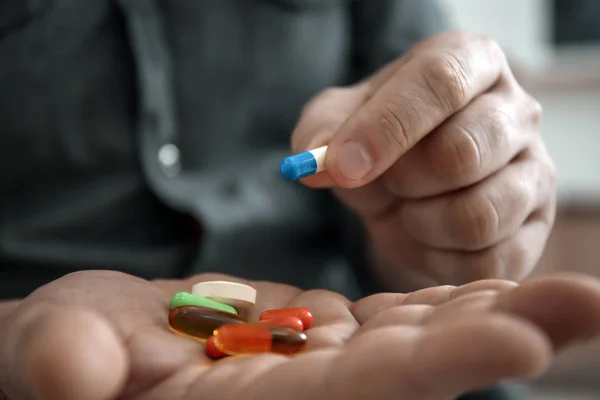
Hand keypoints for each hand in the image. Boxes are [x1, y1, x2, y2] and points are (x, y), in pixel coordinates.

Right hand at [2, 271, 599, 399]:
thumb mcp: (46, 355)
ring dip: (485, 310)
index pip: (352, 397)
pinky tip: (490, 282)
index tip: (518, 336)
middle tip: (588, 301)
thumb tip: (74, 374)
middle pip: (410, 370)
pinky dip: (439, 302)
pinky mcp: (311, 336)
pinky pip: (389, 321)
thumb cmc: (55, 353)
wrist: (83, 343)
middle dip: (496, 336)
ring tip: (566, 289)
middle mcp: (295, 396)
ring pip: (412, 340)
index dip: (430, 369)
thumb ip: (58, 367)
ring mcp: (309, 366)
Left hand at [291, 30, 555, 288]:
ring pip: (477, 214)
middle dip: (402, 180)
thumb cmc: (379, 147)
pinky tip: (431, 237)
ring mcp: (534, 172)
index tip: (344, 166)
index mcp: (470, 62)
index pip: (440, 82)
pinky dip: (439, 257)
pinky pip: (487, 258)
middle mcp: (515, 111)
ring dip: (420, 222)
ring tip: (410, 208)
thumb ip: (321, 134)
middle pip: (462, 152)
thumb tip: (318, 164)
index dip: (386, 127)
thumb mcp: (338, 125)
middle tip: (388, 182)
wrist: (409, 195)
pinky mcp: (533, 230)